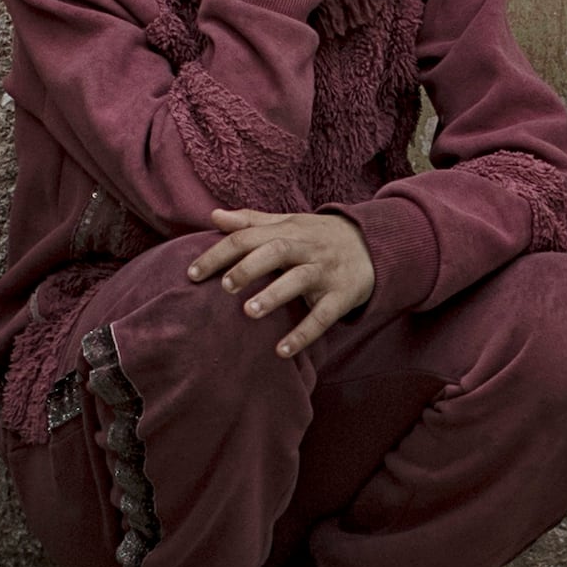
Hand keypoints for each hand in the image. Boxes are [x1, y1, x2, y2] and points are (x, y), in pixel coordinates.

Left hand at [188, 205, 378, 355]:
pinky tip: (282, 350)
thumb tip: (214, 216)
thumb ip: (252, 221)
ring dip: (275, 295)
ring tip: (249, 312)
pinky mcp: (343, 295)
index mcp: (289, 229)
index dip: (219, 253)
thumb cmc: (319, 236)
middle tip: (223, 287)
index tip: (192, 273)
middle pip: (277, 250)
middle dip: (249, 267)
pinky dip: (304, 333)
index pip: (249, 236)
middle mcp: (307, 247)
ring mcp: (326, 271)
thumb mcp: (290, 223)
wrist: (374, 245)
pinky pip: (324, 315)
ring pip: (300, 279)